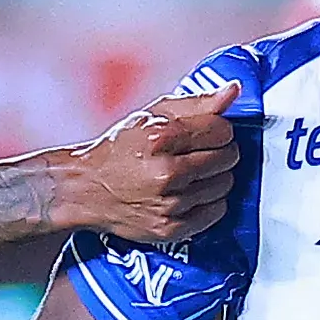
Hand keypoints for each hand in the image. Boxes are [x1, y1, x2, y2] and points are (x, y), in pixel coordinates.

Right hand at [56, 84, 238, 248]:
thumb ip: (197, 103)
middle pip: (227, 158)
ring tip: (192, 174)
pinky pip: (215, 212)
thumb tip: (233, 91)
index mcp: (160, 139)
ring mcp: (169, 204)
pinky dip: (209, 202)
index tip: (206, 133)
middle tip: (199, 153)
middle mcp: (166, 173)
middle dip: (219, 152)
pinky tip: (191, 193)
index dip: (218, 129)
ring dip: (215, 177)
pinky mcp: (171, 229)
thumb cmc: (118, 151)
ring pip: (224, 185)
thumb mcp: (152, 116)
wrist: (85, 189)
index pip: (222, 130)